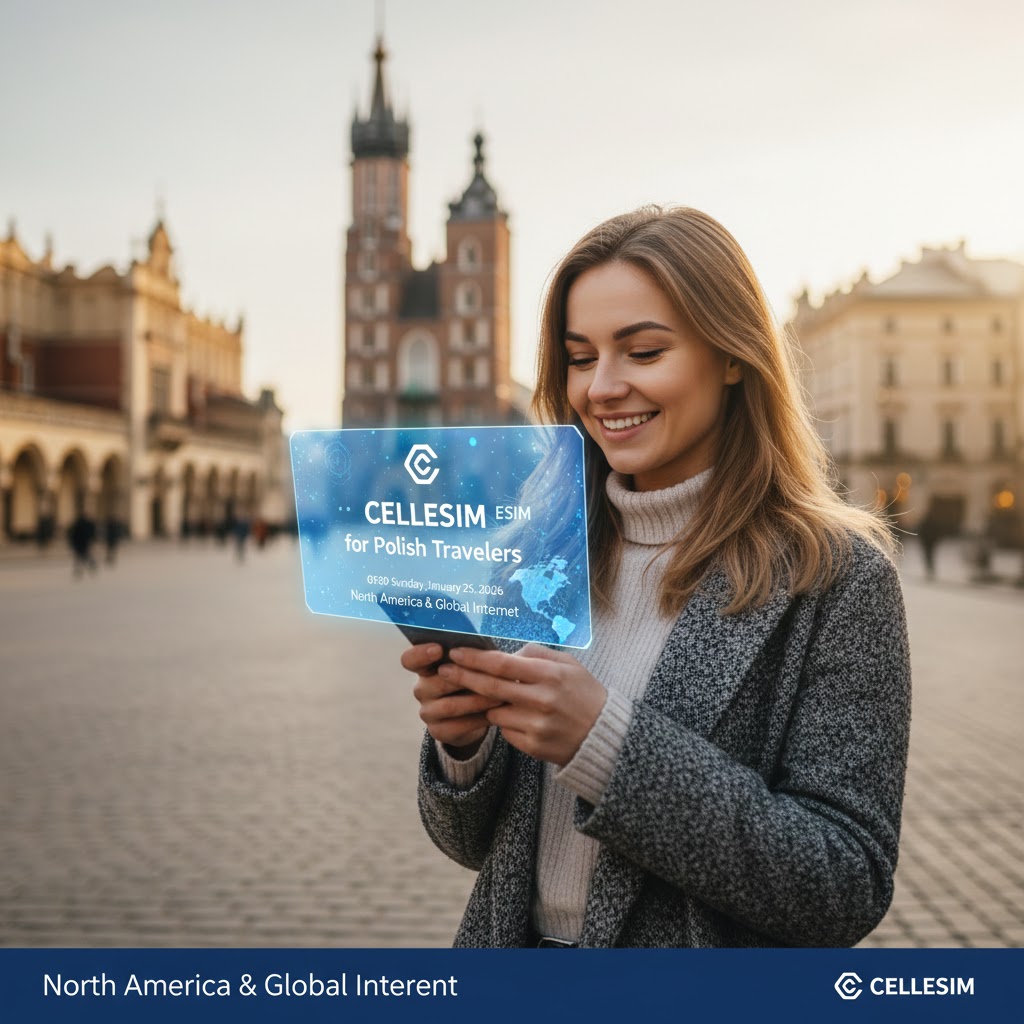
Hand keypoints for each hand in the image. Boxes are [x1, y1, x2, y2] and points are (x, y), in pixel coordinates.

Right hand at [401, 643, 504, 756]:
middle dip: (464, 677)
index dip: (420, 653)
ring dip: (477, 700)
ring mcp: (427, 712)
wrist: (471, 715)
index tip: (439, 648)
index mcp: (425, 668)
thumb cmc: (471, 680)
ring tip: (500, 695)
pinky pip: (459, 726)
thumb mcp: (468, 666)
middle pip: (436, 682)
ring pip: (450, 706)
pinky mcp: (438, 731)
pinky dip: (480, 719)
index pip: (410, 660)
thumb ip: (469, 657)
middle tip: (490, 673)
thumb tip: (483, 648)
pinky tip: (496, 714)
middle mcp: (421, 689)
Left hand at [438, 644, 606, 766]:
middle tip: (444, 670)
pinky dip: (504, 721)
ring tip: (491, 696)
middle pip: (490, 687)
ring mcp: (536, 725)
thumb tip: (505, 653)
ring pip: (494, 711)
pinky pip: (505, 730)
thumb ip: (536, 654)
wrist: (604, 736)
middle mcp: (541, 700)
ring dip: (487, 703)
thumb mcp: (568, 664)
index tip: (455, 652)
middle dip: (463, 677)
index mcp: (550, 675)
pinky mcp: (532, 745)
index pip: (502, 664)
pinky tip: (517, 717)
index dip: (475, 658)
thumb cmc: (584, 693)